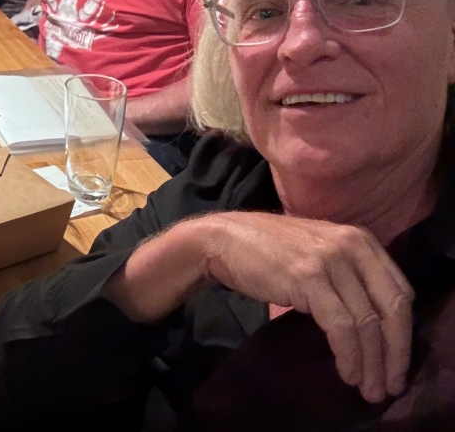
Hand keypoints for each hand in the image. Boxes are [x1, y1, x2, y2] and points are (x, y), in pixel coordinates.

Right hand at [204, 214, 412, 403]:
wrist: (223, 240)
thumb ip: (350, 275)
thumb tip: (375, 325)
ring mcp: (331, 259)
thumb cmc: (268, 252)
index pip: (401, 292)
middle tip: (390, 386)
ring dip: (371, 363)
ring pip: (367, 322)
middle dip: (394, 354)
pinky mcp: (310, 276)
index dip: (404, 334)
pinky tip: (346, 372)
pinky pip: (341, 326)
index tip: (397, 364)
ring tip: (368, 388)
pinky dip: (349, 355)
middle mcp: (353, 245)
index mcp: (361, 238)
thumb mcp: (320, 253)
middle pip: (391, 309)